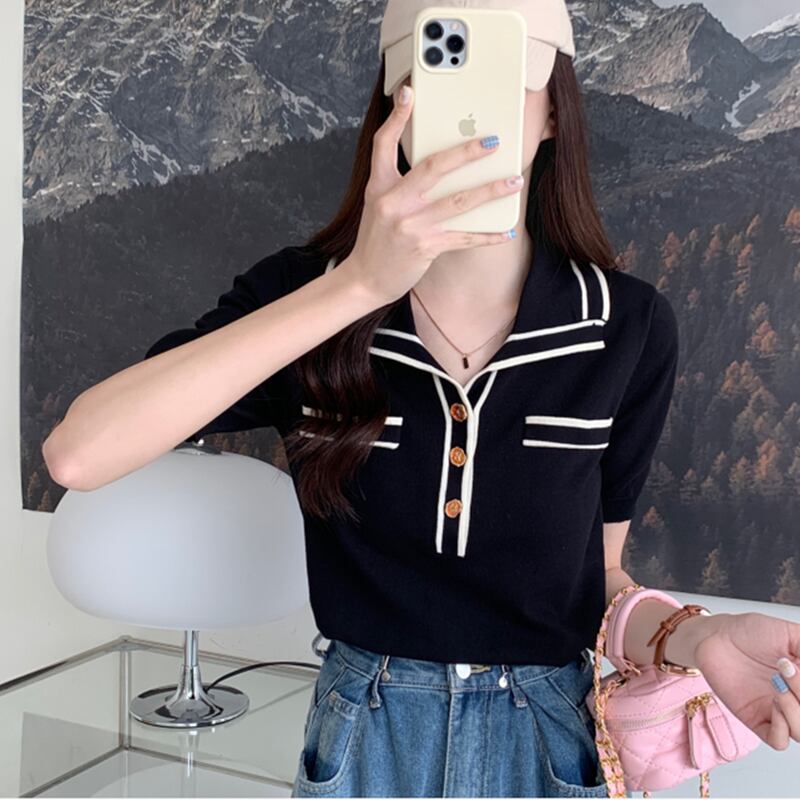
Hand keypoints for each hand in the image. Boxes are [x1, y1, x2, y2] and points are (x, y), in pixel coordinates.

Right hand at [341, 83, 525, 307]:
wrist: (367, 278)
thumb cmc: (378, 238)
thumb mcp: (379, 204)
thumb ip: (400, 182)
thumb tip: (437, 164)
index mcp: (379, 186)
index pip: (384, 144)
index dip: (396, 118)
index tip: (409, 93)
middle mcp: (393, 202)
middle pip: (433, 168)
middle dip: (466, 153)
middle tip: (492, 142)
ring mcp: (410, 225)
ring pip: (457, 202)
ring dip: (490, 191)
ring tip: (514, 181)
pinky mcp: (425, 247)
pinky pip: (463, 237)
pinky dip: (488, 235)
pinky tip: (506, 230)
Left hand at [691, 611, 799, 749]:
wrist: (715, 635)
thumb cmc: (749, 632)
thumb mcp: (790, 634)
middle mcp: (797, 700)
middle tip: (788, 669)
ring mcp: (778, 712)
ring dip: (796, 710)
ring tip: (777, 683)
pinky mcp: (756, 719)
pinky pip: (779, 741)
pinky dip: (782, 727)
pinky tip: (773, 702)